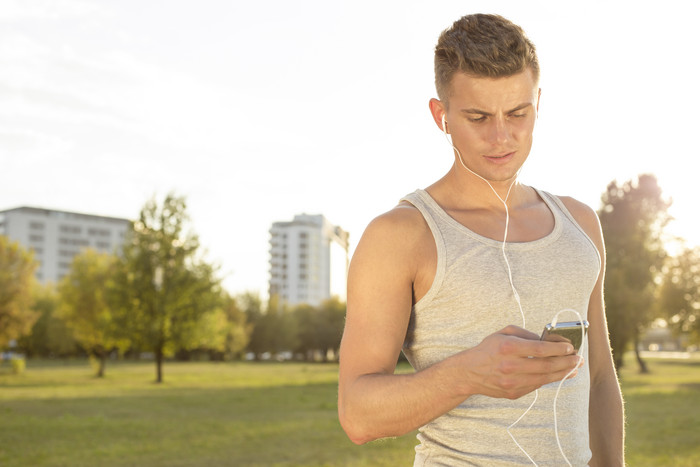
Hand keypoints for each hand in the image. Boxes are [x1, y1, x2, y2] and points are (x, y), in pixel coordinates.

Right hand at [455, 325, 582, 399]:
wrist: (469, 372)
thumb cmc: (488, 349)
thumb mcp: (503, 333)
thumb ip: (526, 334)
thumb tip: (547, 340)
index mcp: (508, 347)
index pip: (540, 349)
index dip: (559, 349)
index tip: (570, 348)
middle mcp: (511, 366)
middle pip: (547, 366)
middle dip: (567, 362)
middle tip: (578, 359)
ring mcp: (512, 382)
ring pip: (545, 379)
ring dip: (563, 373)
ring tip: (574, 368)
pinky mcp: (514, 393)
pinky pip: (537, 386)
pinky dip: (549, 380)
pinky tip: (559, 374)